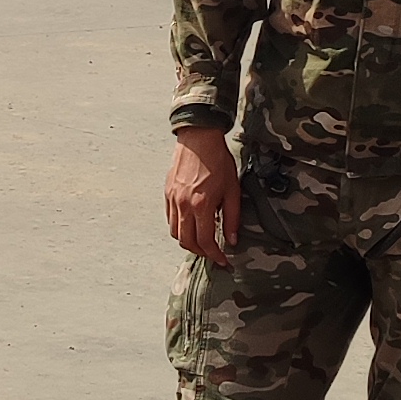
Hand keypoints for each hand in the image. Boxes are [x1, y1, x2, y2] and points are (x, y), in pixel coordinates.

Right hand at [166, 128, 240, 259]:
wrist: (199, 139)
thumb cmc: (217, 161)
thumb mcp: (232, 190)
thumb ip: (232, 218)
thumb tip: (231, 239)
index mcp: (201, 206)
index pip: (205, 241)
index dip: (214, 255)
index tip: (222, 260)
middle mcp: (183, 205)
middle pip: (187, 242)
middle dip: (201, 252)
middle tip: (212, 253)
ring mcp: (173, 200)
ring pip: (175, 233)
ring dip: (188, 242)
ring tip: (201, 241)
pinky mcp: (168, 193)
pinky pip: (170, 219)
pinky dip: (179, 228)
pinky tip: (191, 224)